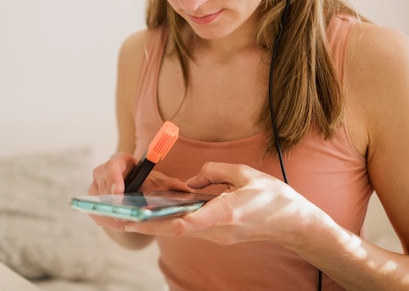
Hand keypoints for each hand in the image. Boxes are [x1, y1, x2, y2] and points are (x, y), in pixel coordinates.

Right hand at [87, 153, 194, 229]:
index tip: (119, 191)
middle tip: (119, 211)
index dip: (115, 176)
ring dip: (106, 208)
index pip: (115, 162)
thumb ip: (174, 186)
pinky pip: (94, 208)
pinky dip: (104, 216)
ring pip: (95, 194)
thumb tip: (187, 190)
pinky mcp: (94, 200)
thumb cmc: (151, 187)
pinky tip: (115, 224)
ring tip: (119, 222)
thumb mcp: (163, 186)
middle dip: (109, 195)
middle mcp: (107, 170)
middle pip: (102, 178)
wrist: (141, 197)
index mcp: (124, 161)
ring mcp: (98, 184)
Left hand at [122, 162, 321, 248]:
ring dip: (153, 224)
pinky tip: (155, 213)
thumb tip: (191, 180)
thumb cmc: (274, 197)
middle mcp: (217, 230)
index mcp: (224, 214)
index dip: (156, 221)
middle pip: (174, 230)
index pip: (185, 223)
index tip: (133, 219)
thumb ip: (214, 172)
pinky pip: (190, 228)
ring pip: (179, 230)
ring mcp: (218, 236)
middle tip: (114, 219)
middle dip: (143, 225)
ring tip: (125, 214)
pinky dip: (170, 221)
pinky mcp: (219, 235)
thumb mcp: (244, 174)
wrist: (294, 223)